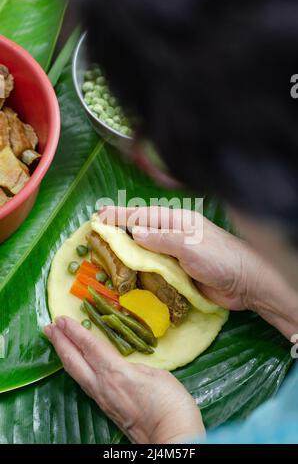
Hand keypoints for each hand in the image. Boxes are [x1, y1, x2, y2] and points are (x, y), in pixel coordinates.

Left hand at [44, 316, 204, 443]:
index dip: (74, 331)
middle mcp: (102, 385)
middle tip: (49, 327)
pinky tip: (76, 366)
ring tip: (56, 342)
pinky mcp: (106, 408)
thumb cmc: (170, 403)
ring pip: (76, 374)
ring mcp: (102, 399)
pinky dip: (75, 369)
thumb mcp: (156, 374)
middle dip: (60, 342)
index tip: (61, 319)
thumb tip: (124, 368)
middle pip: (74, 360)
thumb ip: (135, 367)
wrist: (172, 437)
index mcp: (115, 372)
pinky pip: (85, 384)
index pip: (89, 346)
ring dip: (64, 355)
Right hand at [99, 206, 297, 339]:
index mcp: (177, 222)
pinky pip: (153, 267)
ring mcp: (175, 254)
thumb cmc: (220, 258)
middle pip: (141, 230)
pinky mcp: (178, 272)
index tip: (100, 216)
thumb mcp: (190, 245)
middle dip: (119, 229)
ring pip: (145, 249)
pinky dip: (139, 268)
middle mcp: (173, 235)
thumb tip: (136, 233)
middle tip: (96, 229)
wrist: (245, 283)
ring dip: (126, 249)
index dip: (120, 216)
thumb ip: (163, 238)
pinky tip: (128, 270)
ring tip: (105, 250)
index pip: (143, 216)